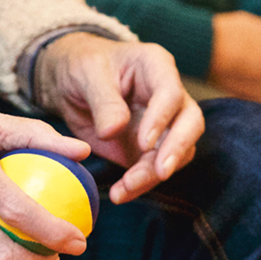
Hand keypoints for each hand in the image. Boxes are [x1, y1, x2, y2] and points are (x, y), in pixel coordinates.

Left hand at [34, 33, 203, 203]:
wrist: (70, 83)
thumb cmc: (82, 66)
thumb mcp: (87, 75)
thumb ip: (103, 101)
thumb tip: (114, 131)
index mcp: (156, 66)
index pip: (171, 93)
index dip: (162, 118)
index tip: (143, 142)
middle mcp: (168, 95)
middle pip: (190, 123)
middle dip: (177, 149)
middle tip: (160, 172)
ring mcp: (163, 124)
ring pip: (177, 152)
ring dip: (154, 174)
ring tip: (126, 188)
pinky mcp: (150, 148)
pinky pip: (154, 169)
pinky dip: (140, 184)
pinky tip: (121, 193)